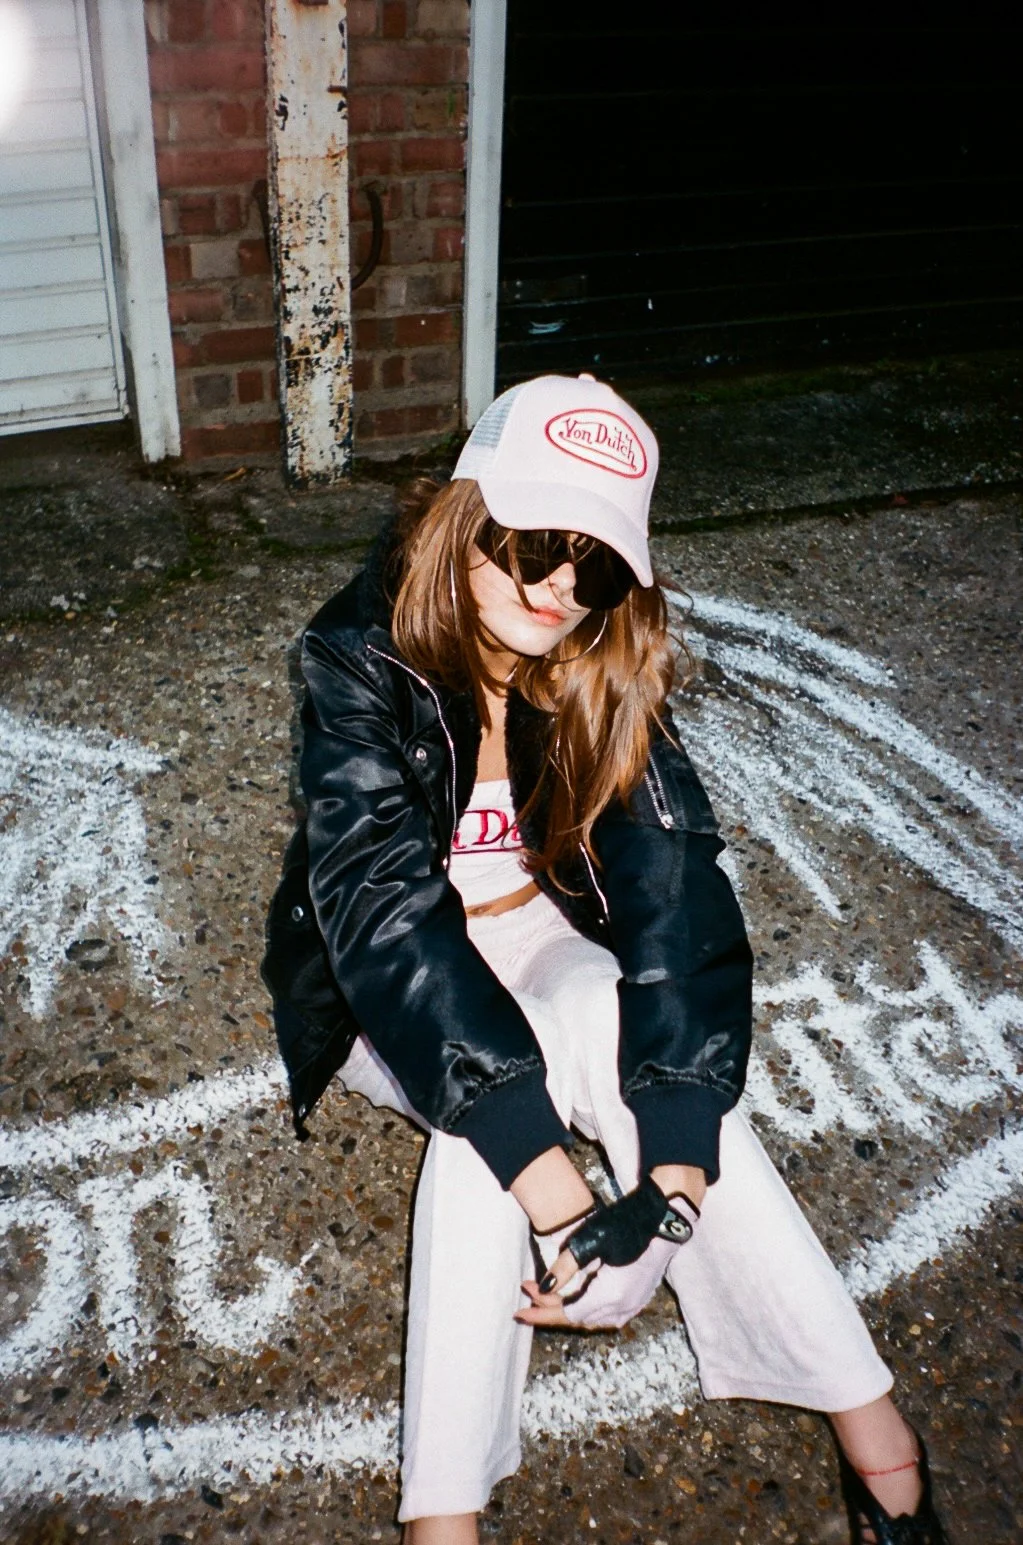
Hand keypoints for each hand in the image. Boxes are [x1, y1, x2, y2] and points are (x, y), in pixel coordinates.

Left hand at [516, 1175, 701, 1330]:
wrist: (665, 1220)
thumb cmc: (628, 1224)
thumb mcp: (591, 1240)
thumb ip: (566, 1267)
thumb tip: (544, 1288)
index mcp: (610, 1295)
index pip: (568, 1315)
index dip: (542, 1312)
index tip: (521, 1306)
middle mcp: (623, 1307)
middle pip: (578, 1319)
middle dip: (550, 1310)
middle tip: (528, 1296)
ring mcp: (633, 1305)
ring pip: (592, 1319)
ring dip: (568, 1311)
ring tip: (546, 1298)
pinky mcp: (638, 1299)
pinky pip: (606, 1315)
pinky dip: (586, 1311)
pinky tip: (576, 1300)